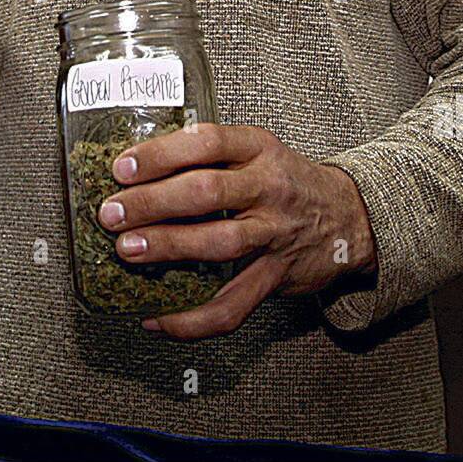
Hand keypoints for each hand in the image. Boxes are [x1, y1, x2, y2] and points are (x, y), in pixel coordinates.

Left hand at [96, 120, 377, 338]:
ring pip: (219, 243)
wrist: (351, 216)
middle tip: (111, 212)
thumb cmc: (288, 182)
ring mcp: (275, 233)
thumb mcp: (258, 153)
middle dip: (152, 202)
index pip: (206, 142)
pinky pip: (233, 304)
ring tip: (128, 250)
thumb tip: (137, 171)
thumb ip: (211, 157)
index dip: (160, 154)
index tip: (122, 167)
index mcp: (258, 149)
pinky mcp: (278, 276)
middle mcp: (269, 187)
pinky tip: (158, 319)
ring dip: (169, 247)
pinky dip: (192, 319)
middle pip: (206, 192)